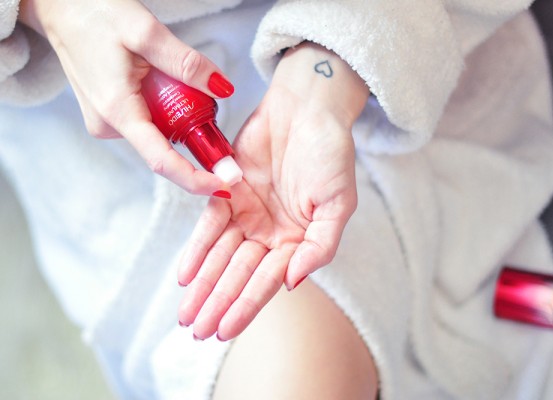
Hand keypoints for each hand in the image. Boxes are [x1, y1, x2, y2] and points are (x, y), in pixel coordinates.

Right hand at [18, 0, 232, 193]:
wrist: (58, 7)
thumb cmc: (94, 14)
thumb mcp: (145, 31)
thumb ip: (186, 63)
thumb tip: (223, 89)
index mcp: (118, 111)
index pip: (162, 161)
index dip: (196, 179)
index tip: (225, 186)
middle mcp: (110, 126)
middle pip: (165, 147)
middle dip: (193, 135)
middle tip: (208, 101)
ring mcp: (107, 122)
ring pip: (158, 132)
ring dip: (177, 114)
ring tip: (170, 75)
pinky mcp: (109, 115)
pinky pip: (147, 121)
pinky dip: (163, 108)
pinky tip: (157, 80)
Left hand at [177, 43, 369, 340]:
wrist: (308, 108)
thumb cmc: (331, 154)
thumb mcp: (338, 204)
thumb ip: (320, 245)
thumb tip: (294, 282)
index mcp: (298, 240)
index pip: (268, 280)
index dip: (246, 306)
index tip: (224, 331)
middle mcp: (271, 232)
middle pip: (239, 274)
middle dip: (218, 303)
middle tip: (196, 331)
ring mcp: (249, 213)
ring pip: (220, 256)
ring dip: (203, 284)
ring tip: (186, 313)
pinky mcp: (228, 191)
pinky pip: (209, 224)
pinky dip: (196, 248)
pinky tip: (185, 273)